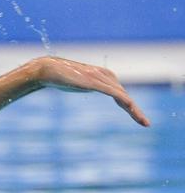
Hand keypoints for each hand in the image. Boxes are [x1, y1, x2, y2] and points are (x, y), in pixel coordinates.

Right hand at [32, 56, 149, 126]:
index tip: (137, 117)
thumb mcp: (77, 83)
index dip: (129, 106)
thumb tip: (86, 87)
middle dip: (135, 110)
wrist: (47, 69)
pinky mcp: (95, 83)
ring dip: (135, 110)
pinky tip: (132, 109)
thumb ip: (86, 85)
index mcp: (102, 75)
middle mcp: (105, 75)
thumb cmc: (59, 77)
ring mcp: (100, 78)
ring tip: (144, 122)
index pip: (120, 93)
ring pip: (123, 96)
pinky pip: (116, 94)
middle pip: (124, 96)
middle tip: (146, 123)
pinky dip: (126, 102)